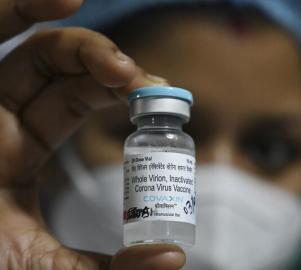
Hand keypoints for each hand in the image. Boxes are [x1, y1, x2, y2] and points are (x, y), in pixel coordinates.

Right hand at [0, 1, 183, 268]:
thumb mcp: (46, 269)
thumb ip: (110, 268)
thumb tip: (172, 258)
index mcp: (20, 156)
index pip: (78, 104)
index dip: (120, 94)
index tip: (160, 98)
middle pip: (64, 75)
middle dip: (110, 69)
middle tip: (148, 84)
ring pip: (32, 53)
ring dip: (83, 46)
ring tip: (121, 65)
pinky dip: (18, 8)